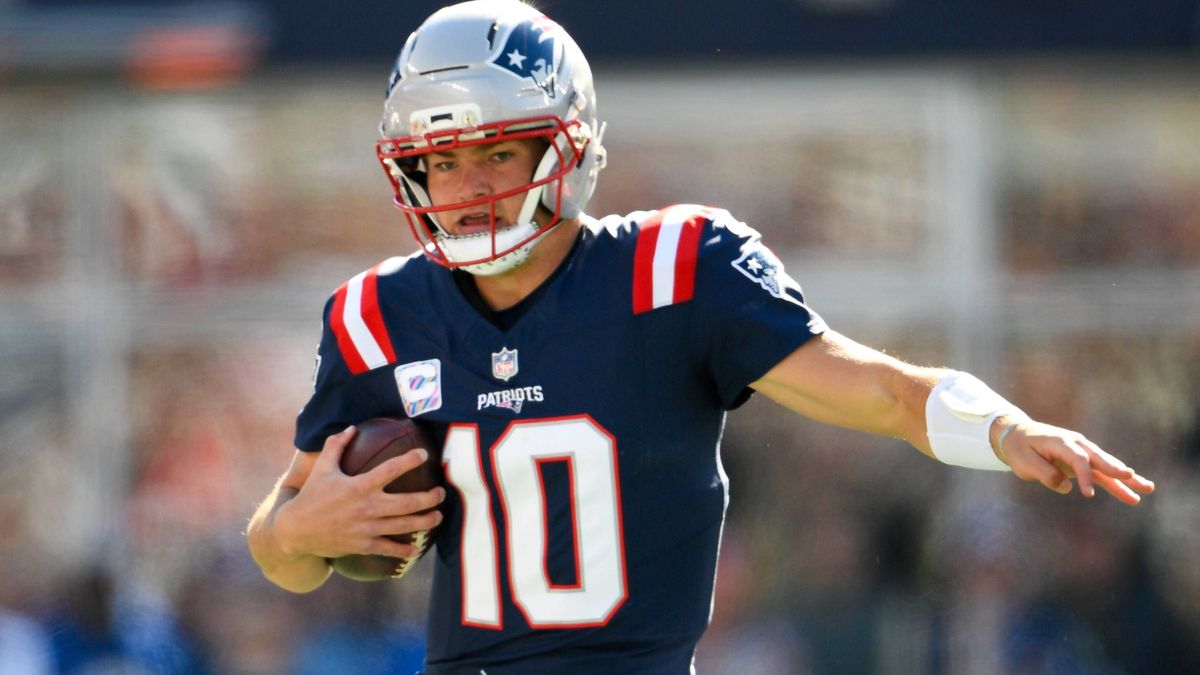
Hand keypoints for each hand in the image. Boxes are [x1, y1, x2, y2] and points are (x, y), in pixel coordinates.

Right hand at [275, 426, 444, 559]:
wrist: (295, 530)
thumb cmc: (311, 496)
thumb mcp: (322, 468)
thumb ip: (336, 445)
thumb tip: (351, 427)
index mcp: (359, 486)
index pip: (391, 469)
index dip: (410, 460)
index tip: (424, 454)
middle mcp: (366, 507)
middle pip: (408, 503)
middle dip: (430, 498)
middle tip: (441, 493)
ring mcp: (366, 528)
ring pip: (404, 526)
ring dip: (425, 521)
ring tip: (438, 516)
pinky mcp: (362, 545)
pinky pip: (388, 548)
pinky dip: (403, 549)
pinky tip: (416, 547)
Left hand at [996, 418, 1155, 504]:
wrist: (1018, 435)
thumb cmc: (1020, 449)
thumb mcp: (1024, 462)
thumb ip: (1044, 473)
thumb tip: (1065, 486)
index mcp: (1060, 442)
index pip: (1078, 459)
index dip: (1084, 477)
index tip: (1087, 495)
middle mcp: (1076, 444)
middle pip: (1099, 458)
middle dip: (1116, 469)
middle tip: (1131, 477)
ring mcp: (1083, 452)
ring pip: (1107, 466)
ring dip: (1126, 478)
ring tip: (1149, 488)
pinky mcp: (1084, 461)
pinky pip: (1104, 474)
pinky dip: (1118, 483)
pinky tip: (1135, 493)